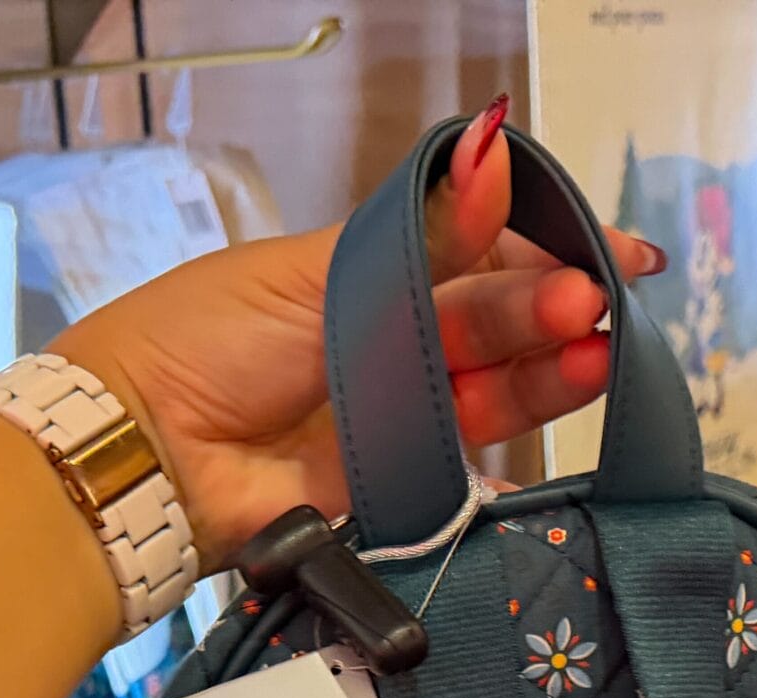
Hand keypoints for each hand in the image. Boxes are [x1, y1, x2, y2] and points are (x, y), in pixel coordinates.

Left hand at [56, 97, 663, 566]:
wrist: (145, 453)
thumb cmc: (201, 343)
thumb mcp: (319, 273)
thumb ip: (420, 235)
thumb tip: (491, 154)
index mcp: (365, 272)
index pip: (476, 251)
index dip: (546, 248)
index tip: (611, 254)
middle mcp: (387, 342)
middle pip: (494, 320)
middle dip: (550, 307)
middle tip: (590, 304)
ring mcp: (392, 414)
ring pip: (494, 388)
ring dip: (549, 370)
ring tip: (593, 354)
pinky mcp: (390, 484)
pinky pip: (466, 463)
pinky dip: (514, 445)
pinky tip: (555, 412)